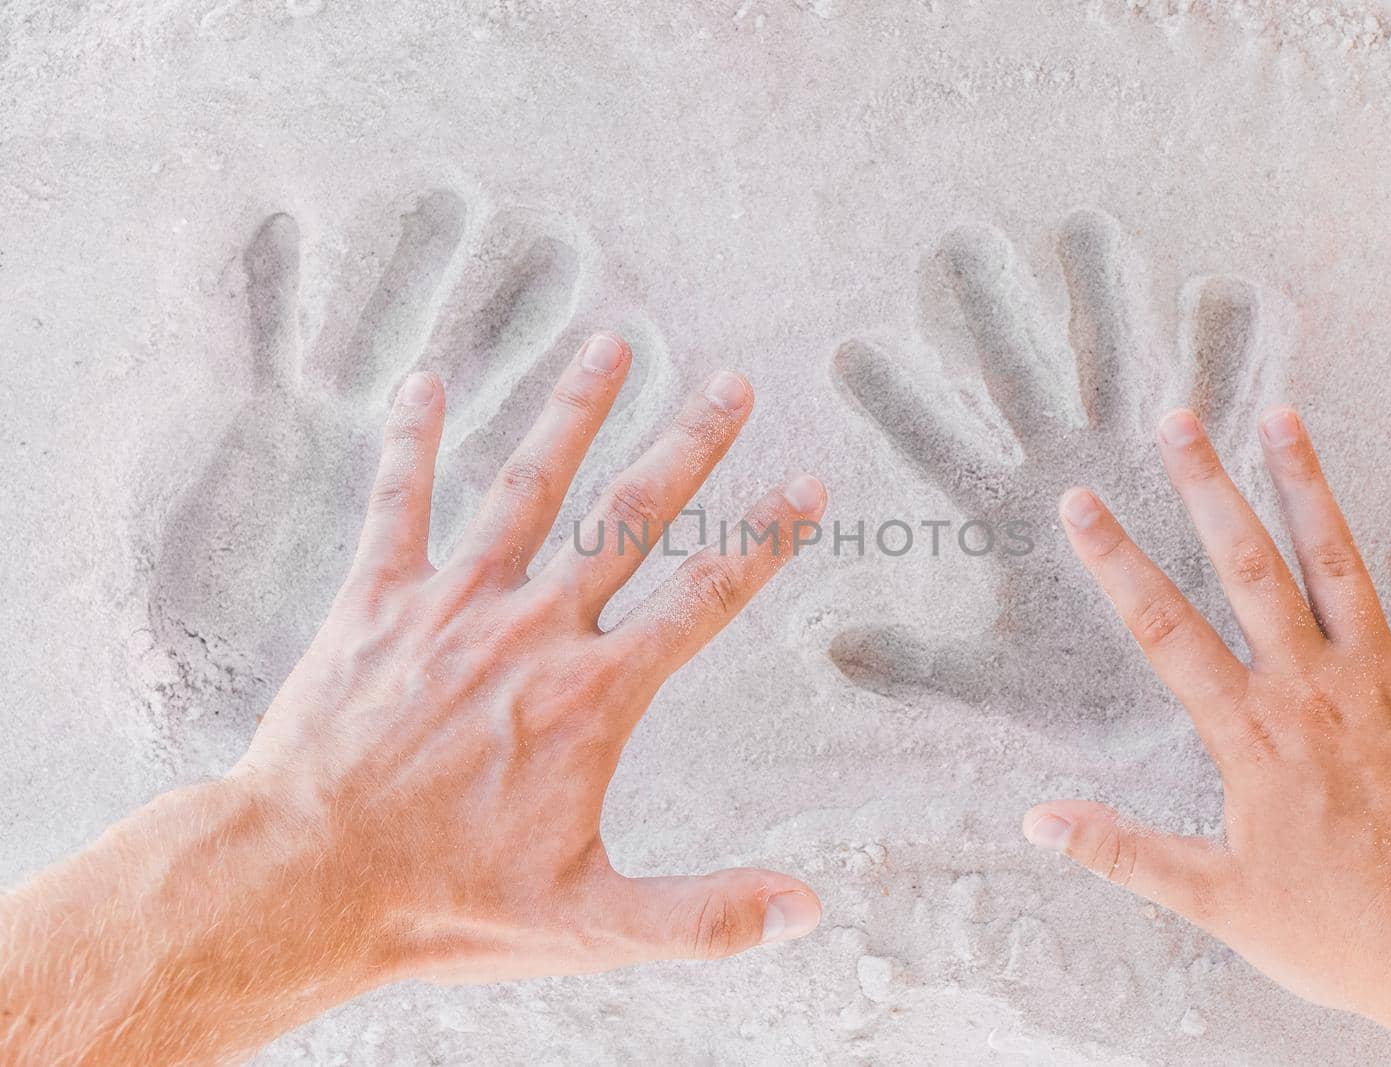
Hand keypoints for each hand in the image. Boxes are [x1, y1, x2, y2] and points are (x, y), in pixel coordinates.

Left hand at [237, 332, 826, 979]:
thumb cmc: (444, 901)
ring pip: (528, 487)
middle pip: (629, 519)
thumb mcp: (591, 925)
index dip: (764, 541)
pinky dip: (412, 441)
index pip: (704, 601)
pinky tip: (427, 384)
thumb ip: (706, 915)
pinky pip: (397, 503)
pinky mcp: (376, 603)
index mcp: (592, 696)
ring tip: (611, 345)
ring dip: (573, 413)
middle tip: (731, 384)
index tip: (808, 485)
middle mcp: (532, 631)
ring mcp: (452, 607)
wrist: (302, 881)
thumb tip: (805, 910)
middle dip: (689, 446)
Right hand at [1024, 407, 1390, 1064]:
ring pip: (1338, 565)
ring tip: (1280, 420)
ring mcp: (1387, 685)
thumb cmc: (1347, 934)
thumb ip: (1127, 851)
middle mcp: (1314, 691)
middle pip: (1248, 567)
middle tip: (1178, 423)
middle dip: (1206, 487)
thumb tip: (1041, 822)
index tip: (1082, 506)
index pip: (1164, 628)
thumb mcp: (1219, 902)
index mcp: (1252, 734)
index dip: (1116, 560)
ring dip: (1306, 487)